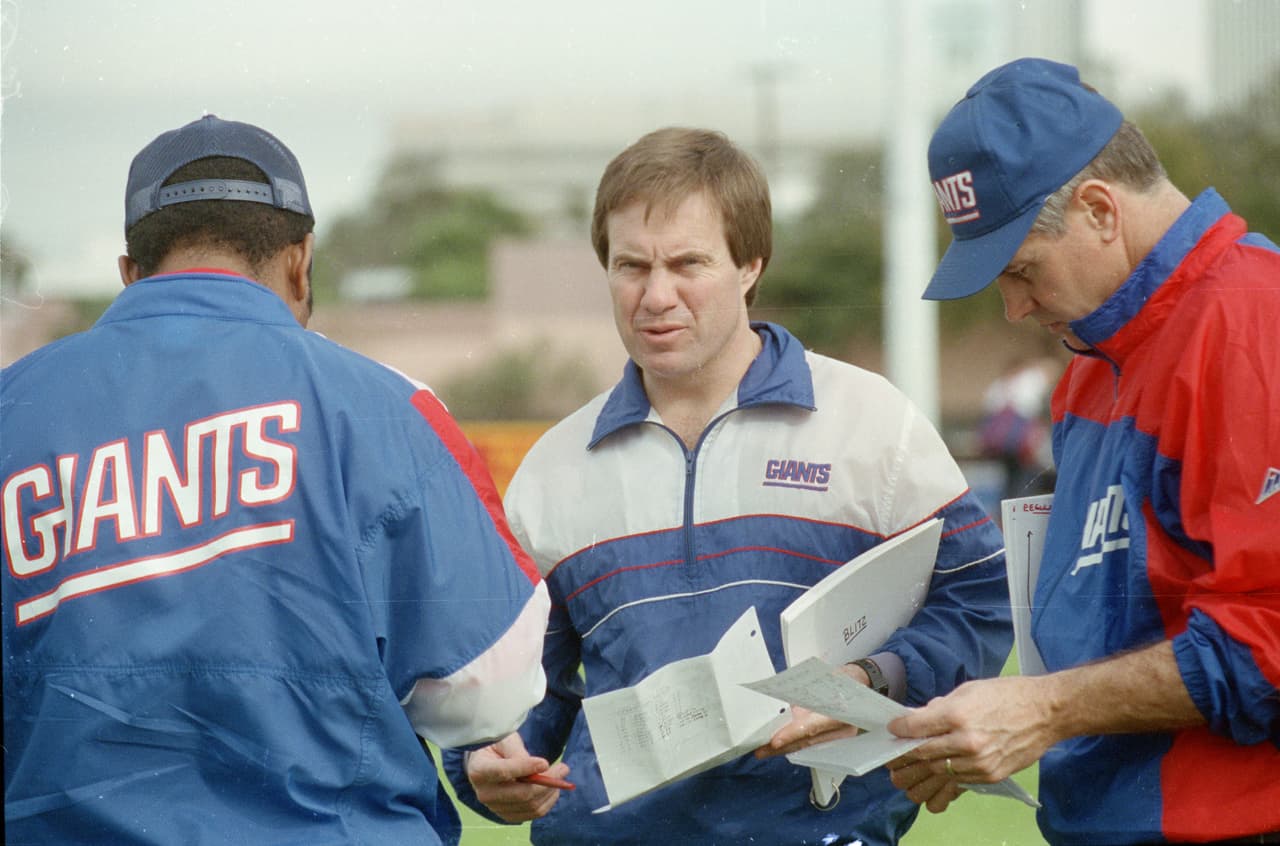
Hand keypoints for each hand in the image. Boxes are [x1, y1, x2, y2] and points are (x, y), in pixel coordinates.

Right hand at [465, 732, 570, 822]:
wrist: (486, 762)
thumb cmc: (496, 747)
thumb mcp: (504, 740)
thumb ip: (517, 752)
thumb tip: (539, 767)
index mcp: (478, 771)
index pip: (503, 772)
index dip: (525, 768)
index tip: (545, 762)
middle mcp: (484, 794)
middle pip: (521, 794)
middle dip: (546, 782)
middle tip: (564, 768)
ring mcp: (495, 808)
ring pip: (530, 805)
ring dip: (550, 791)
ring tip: (560, 775)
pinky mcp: (507, 815)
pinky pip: (533, 813)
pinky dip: (548, 801)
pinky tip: (553, 788)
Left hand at [755, 662, 868, 758]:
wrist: (862, 683)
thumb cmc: (845, 679)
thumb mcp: (829, 678)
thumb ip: (810, 691)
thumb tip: (790, 702)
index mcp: (842, 713)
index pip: (813, 727)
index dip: (793, 735)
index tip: (775, 741)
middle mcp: (841, 730)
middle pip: (808, 741)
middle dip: (783, 747)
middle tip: (760, 751)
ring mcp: (838, 736)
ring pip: (808, 745)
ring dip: (786, 748)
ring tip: (764, 751)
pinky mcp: (832, 737)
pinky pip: (811, 742)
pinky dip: (794, 744)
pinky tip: (778, 747)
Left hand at [885, 675, 1054, 811]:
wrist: (1045, 712)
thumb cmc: (1006, 695)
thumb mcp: (968, 690)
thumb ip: (940, 707)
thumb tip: (918, 719)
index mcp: (957, 714)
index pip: (916, 728)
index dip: (899, 730)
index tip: (893, 730)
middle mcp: (966, 741)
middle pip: (923, 754)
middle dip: (904, 757)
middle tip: (893, 759)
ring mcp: (979, 762)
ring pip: (938, 773)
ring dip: (919, 775)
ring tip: (905, 776)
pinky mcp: (990, 775)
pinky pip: (958, 782)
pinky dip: (943, 782)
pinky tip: (932, 782)